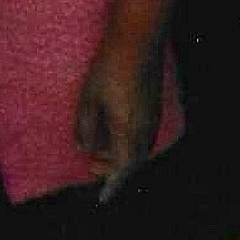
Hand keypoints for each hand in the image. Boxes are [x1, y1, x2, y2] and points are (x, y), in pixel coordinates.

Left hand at [74, 42, 162, 202]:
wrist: (139, 41)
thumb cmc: (110, 68)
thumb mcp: (89, 98)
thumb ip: (86, 127)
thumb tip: (84, 148)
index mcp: (128, 130)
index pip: (122, 168)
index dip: (111, 184)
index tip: (103, 198)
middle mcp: (145, 129)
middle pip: (132, 163)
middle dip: (113, 170)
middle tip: (91, 166)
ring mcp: (153, 118)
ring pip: (139, 150)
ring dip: (122, 157)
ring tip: (101, 150)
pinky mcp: (155, 108)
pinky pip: (144, 137)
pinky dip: (130, 144)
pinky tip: (117, 134)